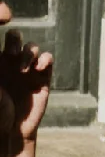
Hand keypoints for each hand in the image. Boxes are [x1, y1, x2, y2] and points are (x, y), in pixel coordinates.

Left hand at [0, 30, 52, 149]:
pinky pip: (47, 60)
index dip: (1, 27)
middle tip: (12, 53)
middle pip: (14, 37)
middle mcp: (11, 62)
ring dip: (29, 53)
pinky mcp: (43, 78)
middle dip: (15, 39)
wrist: (13, 130)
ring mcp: (28, 69)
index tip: (5, 41)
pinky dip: (46, 59)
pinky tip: (40, 68)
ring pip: (31, 47)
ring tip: (25, 70)